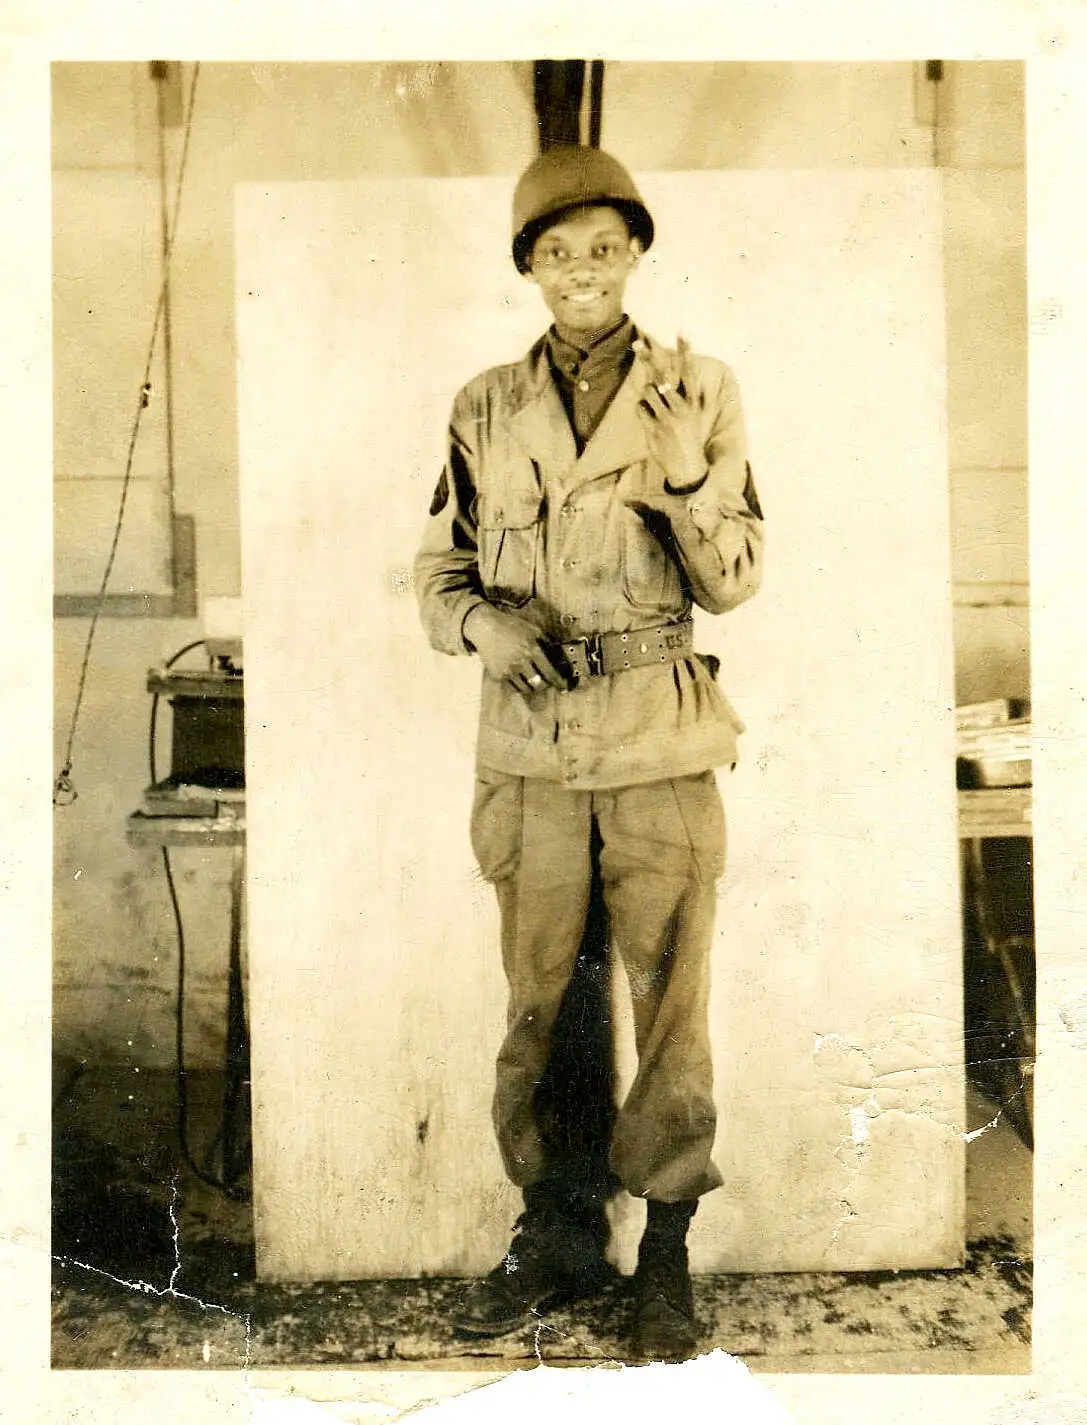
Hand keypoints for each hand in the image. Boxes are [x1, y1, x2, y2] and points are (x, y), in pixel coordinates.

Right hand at [463, 604, 566, 695]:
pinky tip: (519, 675)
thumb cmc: (511, 627)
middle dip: (546, 685)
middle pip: (540, 685)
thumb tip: (561, 656)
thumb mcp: (534, 630)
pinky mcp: (498, 676)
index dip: (559, 682)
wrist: (486, 628)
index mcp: (532, 650)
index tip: (564, 687)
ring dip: (533, 686)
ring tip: (533, 678)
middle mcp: (520, 662)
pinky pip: (513, 687)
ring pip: (526, 689)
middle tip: (547, 681)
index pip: (550, 673)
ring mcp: (508, 671)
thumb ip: (549, 643)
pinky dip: (519, 684)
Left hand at [635, 334, 706, 492]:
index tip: (682, 332)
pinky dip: (642, 410)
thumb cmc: (689, 435)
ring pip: (647, 390)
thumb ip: (684, 392)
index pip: (689, 371)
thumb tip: (673, 373)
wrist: (687, 466)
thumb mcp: (693, 413)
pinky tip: (651, 420)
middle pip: (662, 375)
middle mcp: (681, 407)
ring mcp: (666, 418)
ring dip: (647, 394)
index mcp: (693, 401)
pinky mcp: (653, 428)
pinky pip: (640, 408)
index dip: (685, 351)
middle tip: (637, 342)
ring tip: (657, 408)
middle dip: (649, 358)